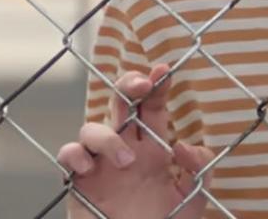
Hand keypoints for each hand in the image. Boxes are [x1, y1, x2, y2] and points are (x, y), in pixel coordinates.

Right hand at [57, 63, 214, 218]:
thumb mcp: (193, 197)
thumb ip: (199, 169)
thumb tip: (183, 146)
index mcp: (154, 149)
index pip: (153, 107)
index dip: (157, 85)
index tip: (163, 70)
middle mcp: (126, 149)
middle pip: (121, 103)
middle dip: (128, 85)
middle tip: (142, 86)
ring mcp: (100, 164)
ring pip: (92, 127)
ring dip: (107, 138)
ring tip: (126, 162)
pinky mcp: (79, 182)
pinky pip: (68, 154)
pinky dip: (74, 154)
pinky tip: (88, 167)